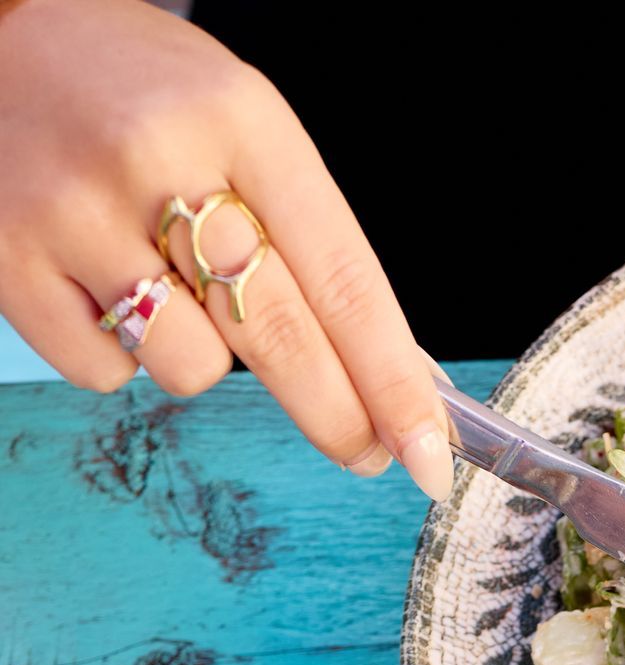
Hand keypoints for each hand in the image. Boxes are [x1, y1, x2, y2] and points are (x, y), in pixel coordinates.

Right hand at [0, 0, 452, 494]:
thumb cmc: (139, 96)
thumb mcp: (241, 130)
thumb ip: (312, 241)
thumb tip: (398, 375)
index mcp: (238, 117)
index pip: (342, 278)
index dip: (393, 382)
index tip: (428, 453)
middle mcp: (156, 159)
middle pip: (280, 339)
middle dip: (339, 417)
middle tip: (367, 452)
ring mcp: (75, 213)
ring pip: (191, 368)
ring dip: (199, 359)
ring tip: (166, 287)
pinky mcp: (11, 264)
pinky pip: (105, 373)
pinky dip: (118, 355)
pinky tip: (100, 284)